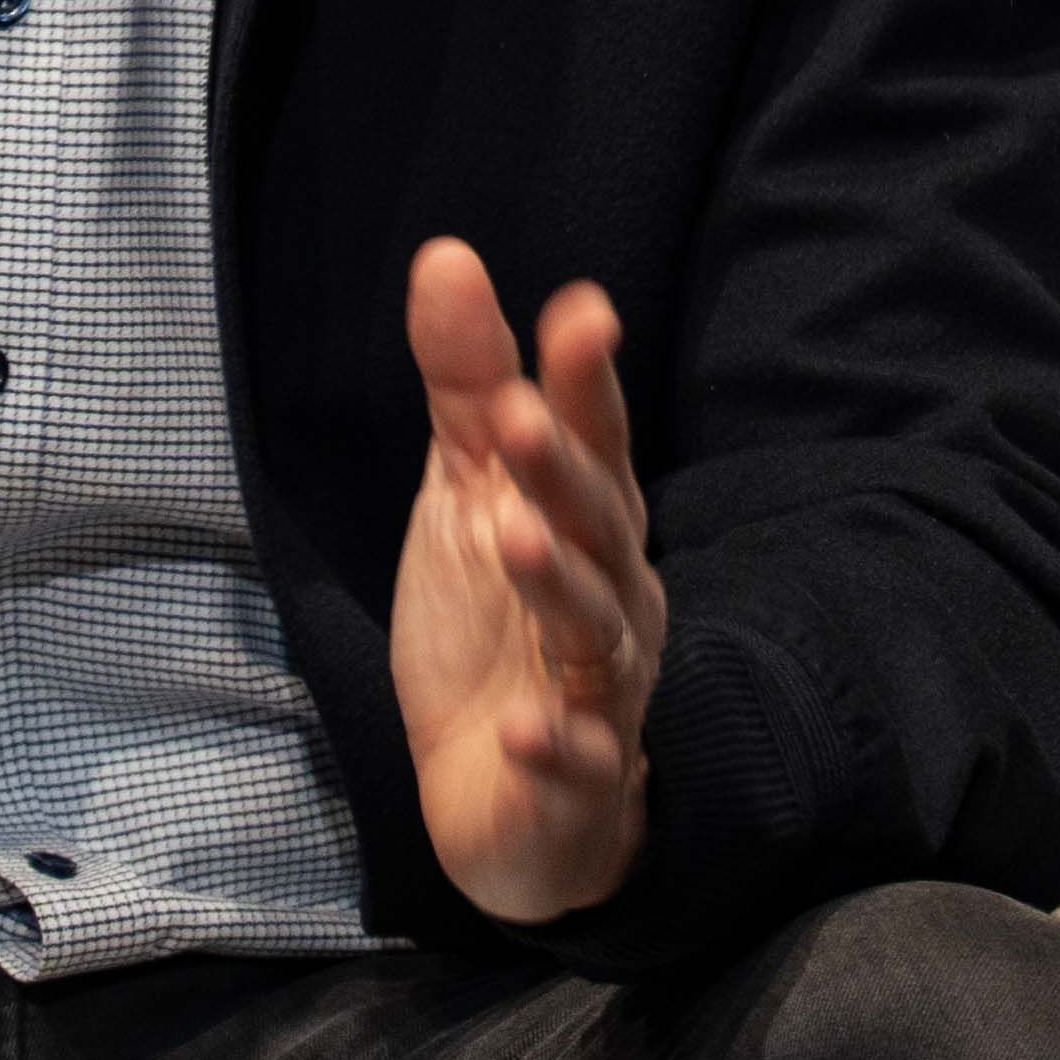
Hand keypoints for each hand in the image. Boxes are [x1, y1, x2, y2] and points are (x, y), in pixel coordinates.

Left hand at [392, 240, 662, 926]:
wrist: (502, 803)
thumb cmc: (495, 631)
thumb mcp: (464, 498)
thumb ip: (465, 386)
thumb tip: (447, 256)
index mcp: (590, 524)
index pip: (594, 441)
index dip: (586, 383)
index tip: (580, 312)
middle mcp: (611, 596)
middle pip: (599, 525)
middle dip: (564, 471)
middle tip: (517, 417)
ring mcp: (600, 690)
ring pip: (590, 630)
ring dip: (558, 584)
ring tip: (515, 538)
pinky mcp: (577, 779)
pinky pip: (578, 760)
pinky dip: (559, 746)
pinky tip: (530, 732)